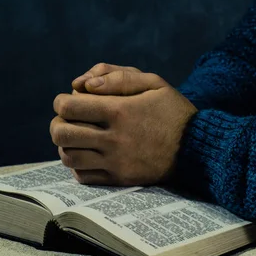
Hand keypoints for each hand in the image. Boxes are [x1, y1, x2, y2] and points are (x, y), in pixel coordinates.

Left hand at [50, 67, 197, 185]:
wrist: (197, 148)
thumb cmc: (173, 111)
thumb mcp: (154, 83)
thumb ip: (119, 77)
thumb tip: (84, 84)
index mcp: (120, 111)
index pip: (69, 106)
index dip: (62, 101)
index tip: (69, 100)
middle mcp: (114, 138)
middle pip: (62, 132)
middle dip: (58, 122)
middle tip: (67, 120)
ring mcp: (116, 161)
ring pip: (69, 156)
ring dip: (65, 145)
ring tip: (75, 138)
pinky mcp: (120, 178)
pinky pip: (83, 176)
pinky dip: (77, 166)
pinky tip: (86, 155)